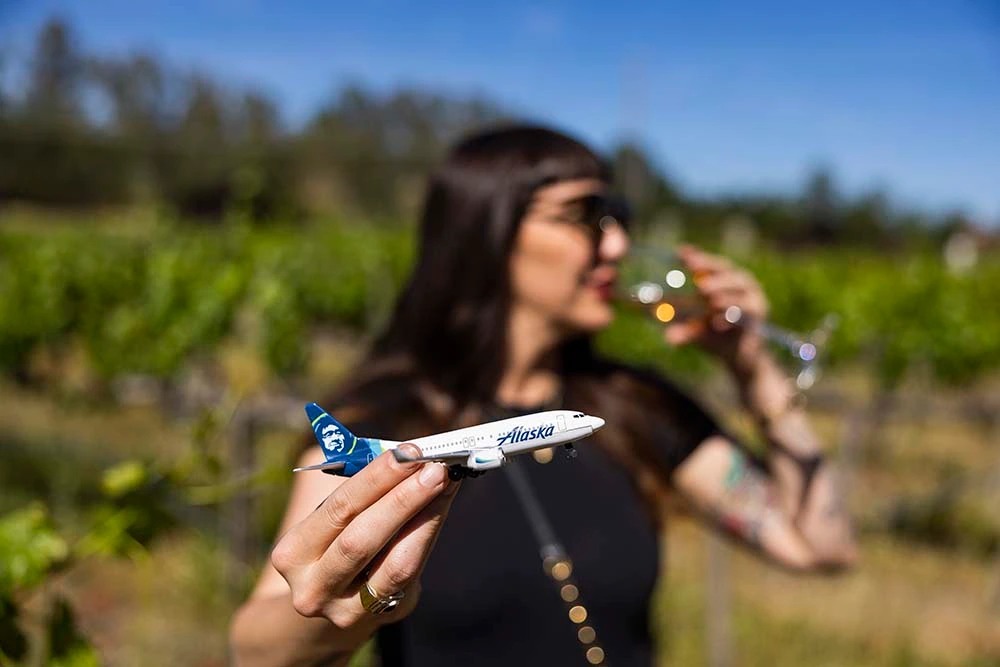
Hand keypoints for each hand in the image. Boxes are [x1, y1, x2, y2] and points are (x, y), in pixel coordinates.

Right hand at [270, 445, 456, 633]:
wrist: (329, 601)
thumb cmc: (333, 540)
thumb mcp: (331, 516)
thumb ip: (362, 490)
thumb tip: (410, 457)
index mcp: (293, 553)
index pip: (338, 509)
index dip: (376, 478)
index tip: (408, 452)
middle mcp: (314, 588)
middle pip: (362, 539)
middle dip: (403, 498)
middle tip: (434, 468)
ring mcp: (347, 610)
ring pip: (394, 563)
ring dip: (425, 517)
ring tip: (445, 483)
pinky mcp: (381, 616)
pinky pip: (410, 573)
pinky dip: (428, 535)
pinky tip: (441, 507)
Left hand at [663, 244, 769, 373]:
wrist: (738, 358)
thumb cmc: (713, 336)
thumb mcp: (691, 327)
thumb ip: (675, 320)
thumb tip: (649, 314)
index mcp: (725, 279)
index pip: (709, 263)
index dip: (696, 256)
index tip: (680, 252)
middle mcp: (741, 283)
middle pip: (725, 268)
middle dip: (708, 267)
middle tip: (687, 267)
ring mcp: (753, 298)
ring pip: (737, 289)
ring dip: (720, 289)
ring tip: (703, 291)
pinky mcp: (758, 317)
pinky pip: (744, 313)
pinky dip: (729, 316)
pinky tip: (716, 322)